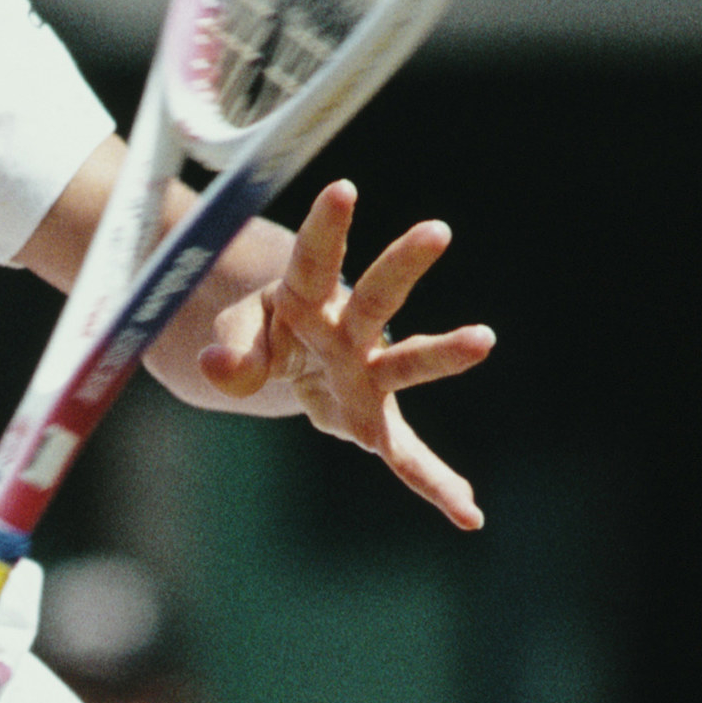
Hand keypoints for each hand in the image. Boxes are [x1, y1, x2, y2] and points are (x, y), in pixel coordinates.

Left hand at [197, 180, 492, 528]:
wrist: (287, 360)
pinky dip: (434, 484)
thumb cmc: (263, 331)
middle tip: (437, 229)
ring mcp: (369, 375)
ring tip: (484, 339)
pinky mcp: (374, 422)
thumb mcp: (235, 334)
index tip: (342, 189)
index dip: (325, 226)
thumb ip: (231, 350)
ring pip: (406, 361)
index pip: (312, 257)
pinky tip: (468, 513)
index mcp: (306, 297)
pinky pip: (406, 457)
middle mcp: (349, 330)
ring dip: (443, 351)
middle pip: (375, 295)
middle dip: (402, 263)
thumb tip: (218, 371)